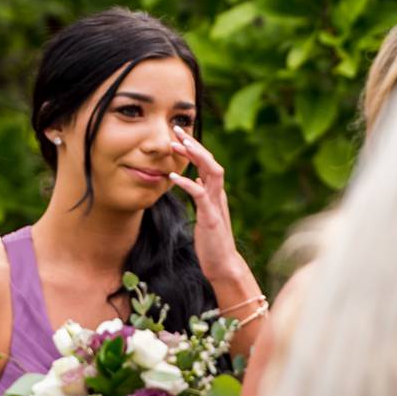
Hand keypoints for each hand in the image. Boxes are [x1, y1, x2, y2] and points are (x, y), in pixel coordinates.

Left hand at [171, 133, 251, 298]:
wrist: (223, 265)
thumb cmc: (213, 241)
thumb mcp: (206, 213)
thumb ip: (203, 195)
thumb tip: (196, 179)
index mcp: (216, 193)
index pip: (208, 162)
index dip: (195, 147)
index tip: (179, 135)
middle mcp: (219, 195)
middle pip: (211, 161)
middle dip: (194, 143)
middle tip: (176, 129)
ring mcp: (216, 205)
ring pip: (211, 172)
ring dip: (195, 156)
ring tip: (176, 145)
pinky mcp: (211, 218)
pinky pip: (200, 195)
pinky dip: (187, 183)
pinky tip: (173, 177)